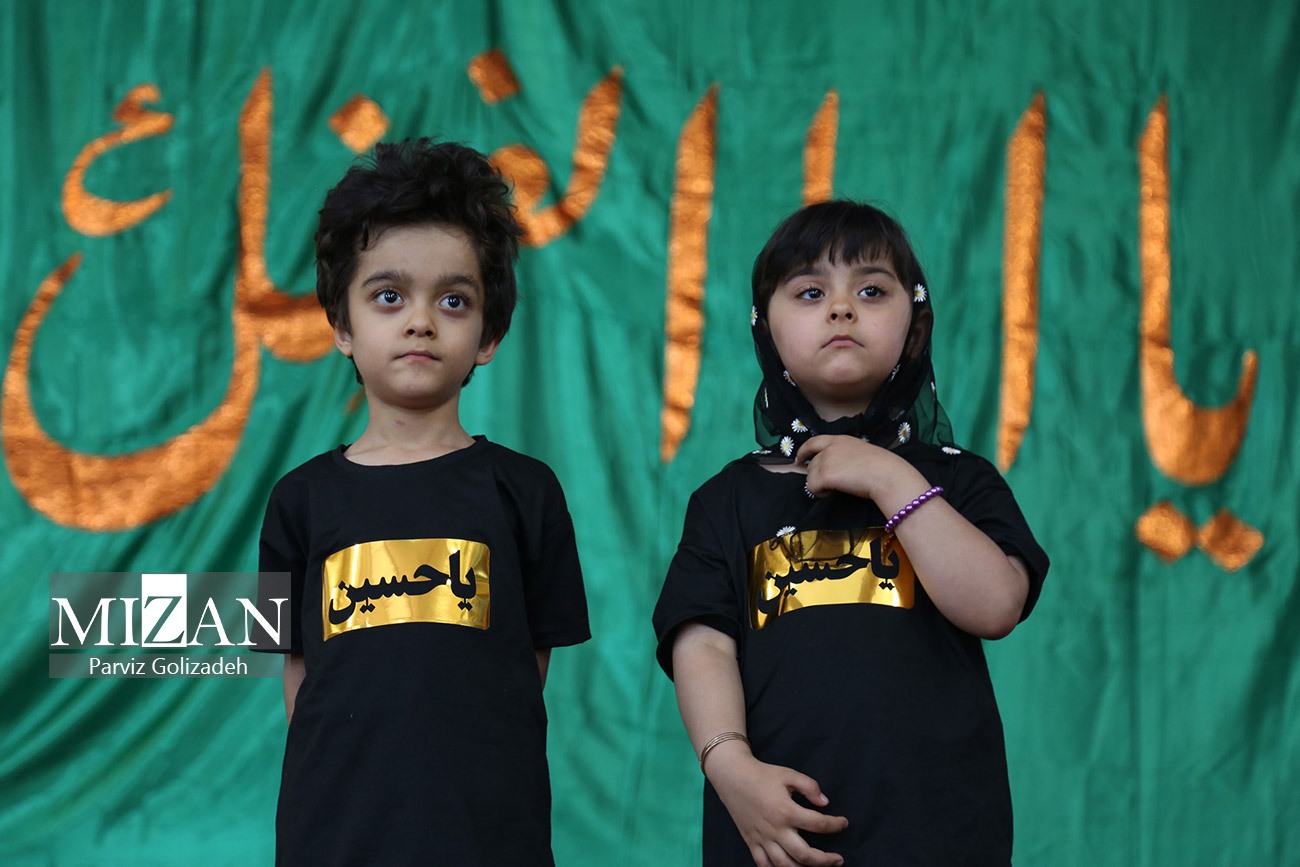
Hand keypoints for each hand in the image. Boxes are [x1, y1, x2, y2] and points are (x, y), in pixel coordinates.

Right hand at [707, 747, 847, 866]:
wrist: (732, 776)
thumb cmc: (761, 774)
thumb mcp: (789, 774)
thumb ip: (810, 787)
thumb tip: (825, 803)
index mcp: (786, 811)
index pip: (819, 824)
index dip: (835, 825)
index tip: (843, 823)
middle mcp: (775, 829)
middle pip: (805, 855)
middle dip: (825, 860)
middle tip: (838, 859)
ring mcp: (762, 839)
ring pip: (786, 865)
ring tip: (817, 866)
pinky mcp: (751, 842)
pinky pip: (764, 865)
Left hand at [797, 435, 916, 502]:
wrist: (887, 474)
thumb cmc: (882, 467)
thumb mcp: (861, 452)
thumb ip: (846, 455)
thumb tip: (838, 468)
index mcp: (840, 439)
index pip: (814, 441)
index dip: (804, 451)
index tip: (798, 459)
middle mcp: (830, 447)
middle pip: (811, 463)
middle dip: (816, 475)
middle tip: (826, 485)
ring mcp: (826, 460)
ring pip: (810, 476)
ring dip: (819, 484)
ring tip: (835, 489)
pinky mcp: (824, 475)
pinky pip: (812, 487)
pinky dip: (820, 493)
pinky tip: (832, 492)